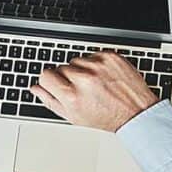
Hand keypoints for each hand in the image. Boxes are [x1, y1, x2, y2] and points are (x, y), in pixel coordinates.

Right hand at [30, 51, 158, 131]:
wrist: (136, 111)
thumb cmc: (106, 117)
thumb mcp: (74, 117)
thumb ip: (51, 101)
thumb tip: (35, 88)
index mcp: (72, 96)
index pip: (46, 75)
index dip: (50, 80)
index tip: (56, 84)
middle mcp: (84, 79)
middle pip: (61, 67)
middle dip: (68, 77)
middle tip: (81, 89)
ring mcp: (98, 66)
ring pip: (76, 60)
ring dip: (82, 69)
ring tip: (94, 84)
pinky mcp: (110, 57)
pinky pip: (93, 55)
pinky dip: (96, 64)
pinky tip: (103, 77)